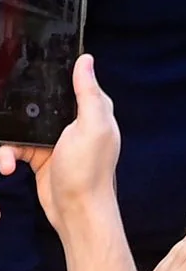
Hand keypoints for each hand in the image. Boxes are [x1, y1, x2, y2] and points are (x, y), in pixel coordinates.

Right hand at [0, 55, 119, 233]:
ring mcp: (55, 140)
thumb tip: (86, 59)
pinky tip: (7, 167)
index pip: (70, 84)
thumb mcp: (92, 126)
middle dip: (16, 112)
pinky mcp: (39, 156)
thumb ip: (88, 93)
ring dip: (7, 144)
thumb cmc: (88, 169)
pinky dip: (7, 156)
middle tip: (5, 116)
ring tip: (6, 162)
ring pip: (21, 128)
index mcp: (91, 110)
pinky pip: (15, 147)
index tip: (23, 68)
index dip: (49, 76)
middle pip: (37, 105)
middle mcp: (74, 122)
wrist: (76, 211)